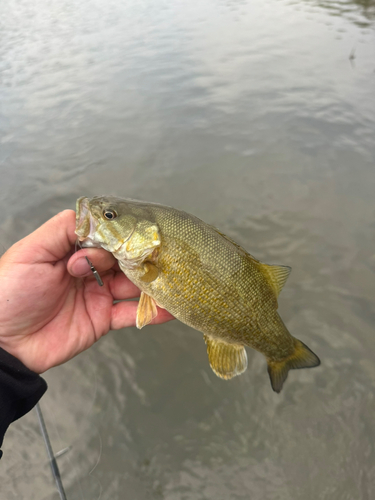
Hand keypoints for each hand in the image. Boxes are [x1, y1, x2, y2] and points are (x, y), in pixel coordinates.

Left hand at [0, 210, 173, 372]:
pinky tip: (170, 307)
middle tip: (164, 256)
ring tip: (173, 277)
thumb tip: (96, 216)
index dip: (121, 236)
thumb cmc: (10, 293)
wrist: (4, 343)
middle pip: (123, 258)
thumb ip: (62, 230)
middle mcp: (89, 270)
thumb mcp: (31, 253)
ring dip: (152, 281)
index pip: (106, 237)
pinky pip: (131, 314)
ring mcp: (98, 294)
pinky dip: (151, 312)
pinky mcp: (102, 320)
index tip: (138, 236)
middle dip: (142, 256)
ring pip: (132, 284)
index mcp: (72, 250)